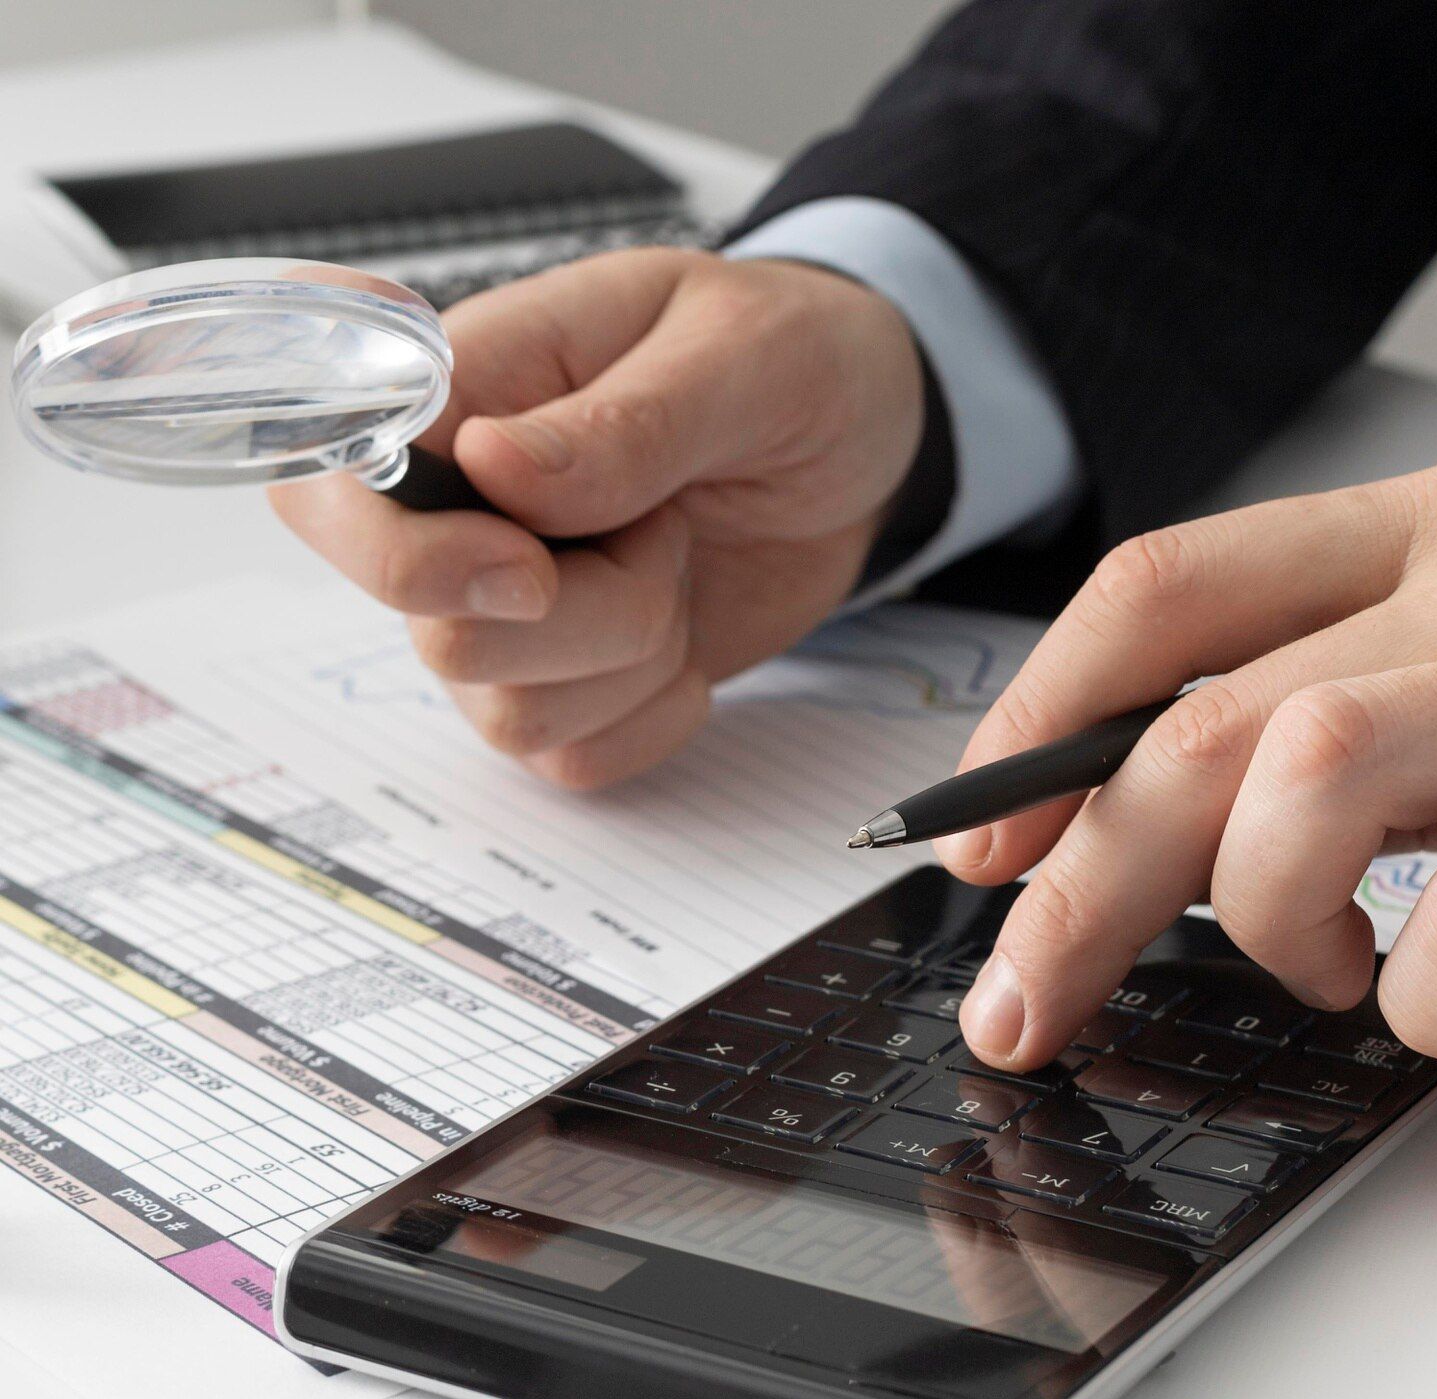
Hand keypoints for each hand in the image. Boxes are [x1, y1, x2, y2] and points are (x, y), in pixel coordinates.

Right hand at [269, 248, 921, 786]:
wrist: (858, 444)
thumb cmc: (788, 359)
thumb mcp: (738, 356)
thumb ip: (624, 420)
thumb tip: (492, 465)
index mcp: (471, 392)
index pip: (329, 492)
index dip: (410, 559)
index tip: (533, 561)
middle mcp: (462, 514)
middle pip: (440, 637)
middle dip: (590, 610)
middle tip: (667, 525)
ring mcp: (506, 612)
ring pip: (509, 712)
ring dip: (633, 654)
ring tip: (680, 556)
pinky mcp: (567, 683)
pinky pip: (573, 756)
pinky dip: (654, 712)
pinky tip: (690, 629)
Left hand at [943, 462, 1436, 1069]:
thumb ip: (1286, 713)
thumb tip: (1081, 832)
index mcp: (1420, 530)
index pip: (1159, 589)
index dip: (1034, 720)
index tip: (977, 842)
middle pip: (1197, 722)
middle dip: (1079, 888)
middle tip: (1024, 1001)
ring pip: (1308, 779)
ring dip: (1264, 919)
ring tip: (1322, 967)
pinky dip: (1422, 998)